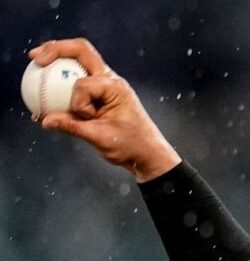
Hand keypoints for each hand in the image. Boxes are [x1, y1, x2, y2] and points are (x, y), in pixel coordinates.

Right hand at [29, 39, 180, 181]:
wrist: (147, 153)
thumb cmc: (130, 145)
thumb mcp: (99, 138)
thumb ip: (72, 127)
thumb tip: (45, 119)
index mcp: (115, 88)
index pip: (84, 84)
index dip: (77, 101)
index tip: (87, 118)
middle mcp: (111, 80)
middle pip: (82, 52)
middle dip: (56, 49)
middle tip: (35, 57)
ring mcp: (106, 85)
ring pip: (79, 62)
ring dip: (58, 60)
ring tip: (38, 60)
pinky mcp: (101, 94)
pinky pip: (78, 81)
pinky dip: (62, 80)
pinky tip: (46, 85)